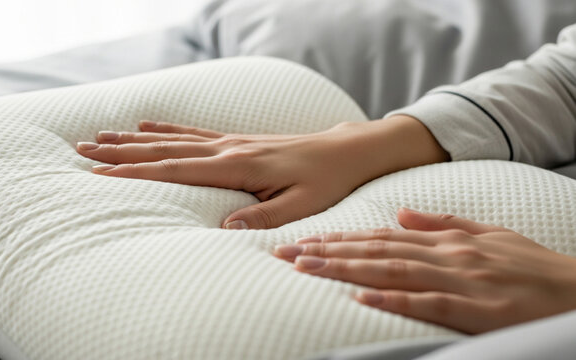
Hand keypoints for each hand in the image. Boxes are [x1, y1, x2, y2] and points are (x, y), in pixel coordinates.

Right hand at [76, 116, 447, 228]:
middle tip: (83, 148)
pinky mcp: (238, 140)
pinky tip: (148, 125)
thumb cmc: (326, 179)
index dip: (137, 171)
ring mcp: (232, 141)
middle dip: (122, 151)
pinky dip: (167, 128)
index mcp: (239, 165)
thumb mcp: (303, 205)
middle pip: (165, 149)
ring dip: (136, 138)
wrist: (347, 149)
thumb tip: (225, 228)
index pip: (177, 169)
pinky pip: (195, 132)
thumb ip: (264, 217)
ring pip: (174, 138)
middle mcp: (229, 148)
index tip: (101, 172)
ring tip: (102, 136)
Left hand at [274, 208, 575, 333]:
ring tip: (308, 268)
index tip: (305, 240)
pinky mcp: (475, 309)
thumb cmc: (529, 266)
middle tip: (288, 252)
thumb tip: (400, 215)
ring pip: (392, 271)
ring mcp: (460, 280)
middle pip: (375, 251)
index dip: (339, 238)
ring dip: (346, 269)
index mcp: (445, 240)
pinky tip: (362, 297)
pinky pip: (427, 302)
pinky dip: (394, 298)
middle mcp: (446, 255)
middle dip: (328, 251)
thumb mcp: (486, 234)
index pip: (380, 237)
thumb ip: (441, 223)